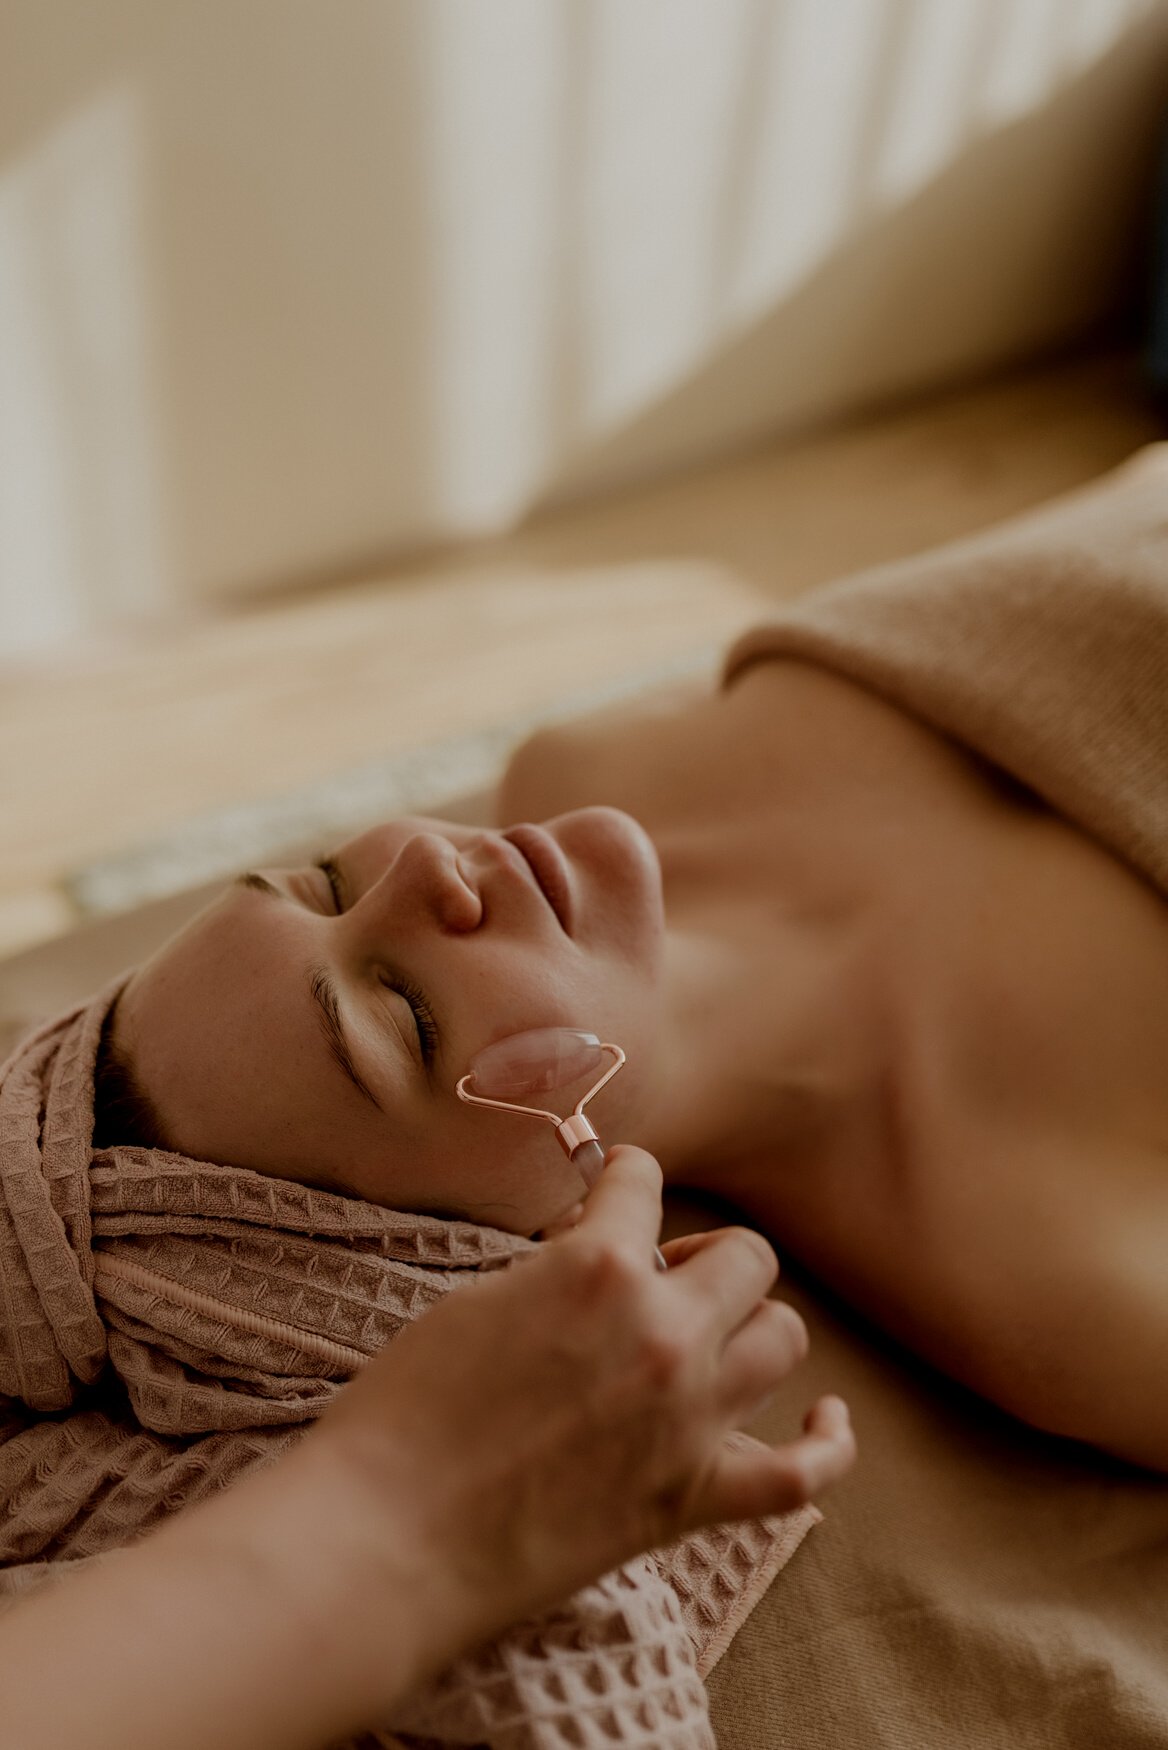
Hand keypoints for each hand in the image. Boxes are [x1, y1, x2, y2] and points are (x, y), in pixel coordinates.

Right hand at [307, 1143, 854, 1677]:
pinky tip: (825, 1419)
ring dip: (748, 1328)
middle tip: (656, 1279)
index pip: (643, 1181)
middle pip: (745, 1257)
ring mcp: (691, 1418)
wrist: (390, 1534)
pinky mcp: (696, 1498)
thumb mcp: (479, 1300)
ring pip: (784, 1338)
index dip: (625, 1179)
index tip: (616, 1189)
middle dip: (703, 1256)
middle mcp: (664, 1331)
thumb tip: (593, 1253)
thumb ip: (556, 1270)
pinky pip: (804, 1471)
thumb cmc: (408, 1412)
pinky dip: (827, 1443)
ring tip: (707, 1340)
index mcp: (598, 1266)